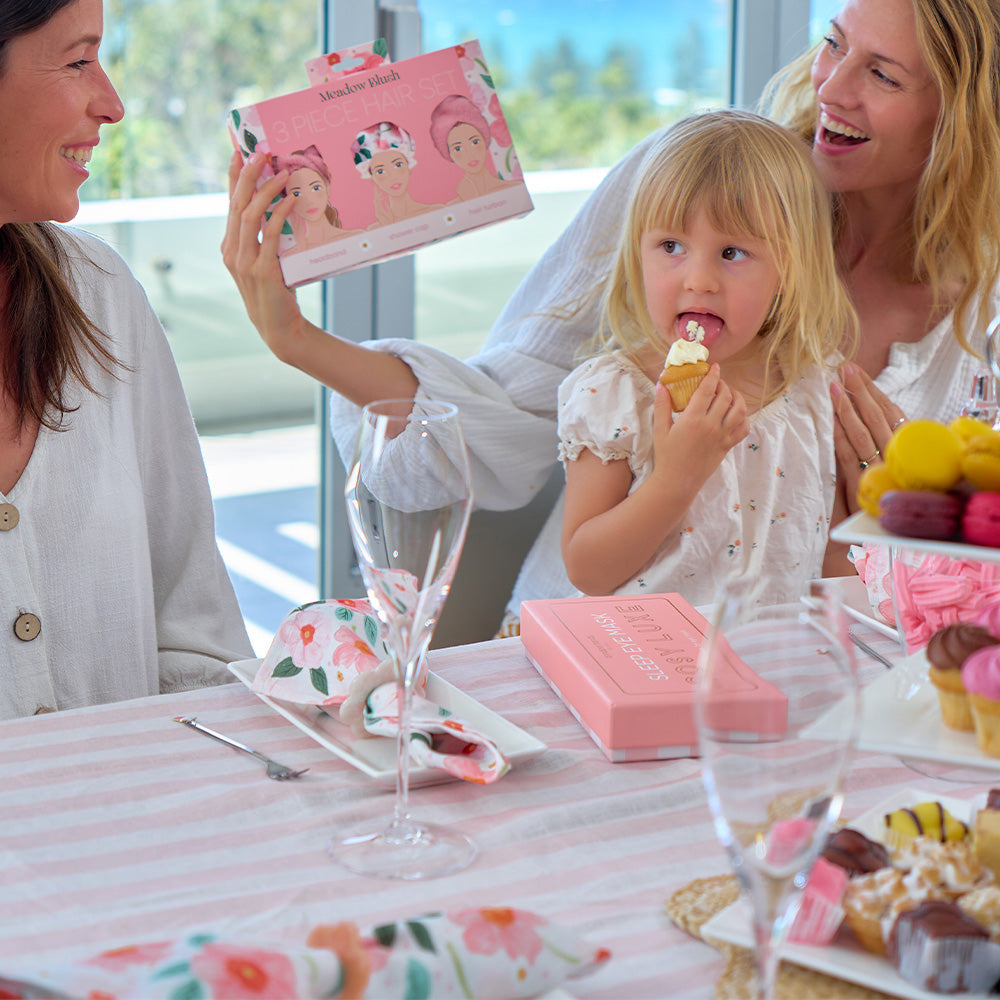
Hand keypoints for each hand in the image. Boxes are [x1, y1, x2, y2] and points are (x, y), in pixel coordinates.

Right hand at [220, 150, 303, 362]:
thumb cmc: (276, 293)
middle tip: (261, 153)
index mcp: (229, 247)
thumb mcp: (266, 262)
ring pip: (249, 216)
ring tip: (280, 173)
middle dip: (248, 175)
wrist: (279, 327)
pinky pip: (269, 235)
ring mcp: (244, 262)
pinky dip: (279, 214)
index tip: (239, 152)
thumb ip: (266, 240)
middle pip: (236, 204)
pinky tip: (290, 201)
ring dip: (265, 191)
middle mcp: (232, 252)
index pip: (229, 205)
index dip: (233, 177)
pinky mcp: (262, 271)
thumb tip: (283, 208)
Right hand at [653, 366, 748, 477]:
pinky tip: (736, 414)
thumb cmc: (666, 456)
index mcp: (693, 419)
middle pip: (725, 396)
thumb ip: (662, 405)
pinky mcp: (727, 446)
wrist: (677, 482)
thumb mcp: (660, 429)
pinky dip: (744, 418)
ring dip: (737, 397)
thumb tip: (661, 384)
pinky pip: (743, 428)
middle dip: (723, 384)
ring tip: (730, 394)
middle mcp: (711, 425)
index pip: (708, 390)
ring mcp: (722, 436)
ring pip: (739, 410)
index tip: (714, 367)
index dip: (713, 375)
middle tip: (717, 382)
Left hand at [831, 362, 906, 509]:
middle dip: (859, 390)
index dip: (874, 391)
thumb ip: (887, 440)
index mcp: (911, 448)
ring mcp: (879, 471)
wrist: (877, 535)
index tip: (859, 372)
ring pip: (861, 434)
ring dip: (846, 408)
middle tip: (844, 369)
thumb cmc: (886, 494)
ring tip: (833, 386)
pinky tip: (830, 419)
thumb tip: (869, 409)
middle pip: (876, 417)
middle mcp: (897, 457)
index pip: (891, 412)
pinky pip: (847, 456)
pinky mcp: (860, 486)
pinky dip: (839, 436)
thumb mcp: (894, 463)